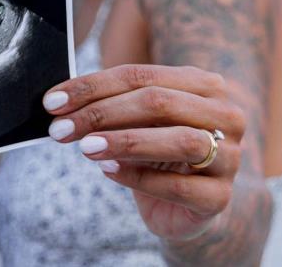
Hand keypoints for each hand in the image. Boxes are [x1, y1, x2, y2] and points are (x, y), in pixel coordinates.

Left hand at [43, 65, 245, 240]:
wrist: (187, 205)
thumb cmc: (155, 151)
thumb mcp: (134, 121)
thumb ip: (110, 105)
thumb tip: (60, 101)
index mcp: (203, 85)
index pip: (141, 75)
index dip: (92, 86)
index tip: (52, 102)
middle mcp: (224, 115)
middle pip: (158, 102)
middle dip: (101, 113)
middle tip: (60, 129)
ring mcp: (228, 157)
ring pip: (179, 140)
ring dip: (124, 142)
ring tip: (86, 148)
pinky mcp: (219, 197)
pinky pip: (179, 185)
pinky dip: (139, 177)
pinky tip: (109, 172)